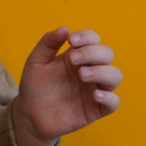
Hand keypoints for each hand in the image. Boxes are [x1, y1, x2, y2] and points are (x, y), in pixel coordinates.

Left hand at [9, 28, 120, 145]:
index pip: (94, 40)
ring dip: (102, 72)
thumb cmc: (35, 87)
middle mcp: (90, 70)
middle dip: (93, 53)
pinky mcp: (96, 109)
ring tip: (82, 75)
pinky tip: (94, 95)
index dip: (87, 37)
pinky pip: (114, 102)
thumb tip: (65, 29)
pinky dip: (109, 97)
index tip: (72, 41)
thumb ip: (48, 43)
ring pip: (115, 76)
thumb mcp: (36, 61)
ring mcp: (94, 89)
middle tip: (73, 60)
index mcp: (77, 56)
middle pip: (107, 54)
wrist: (29, 116)